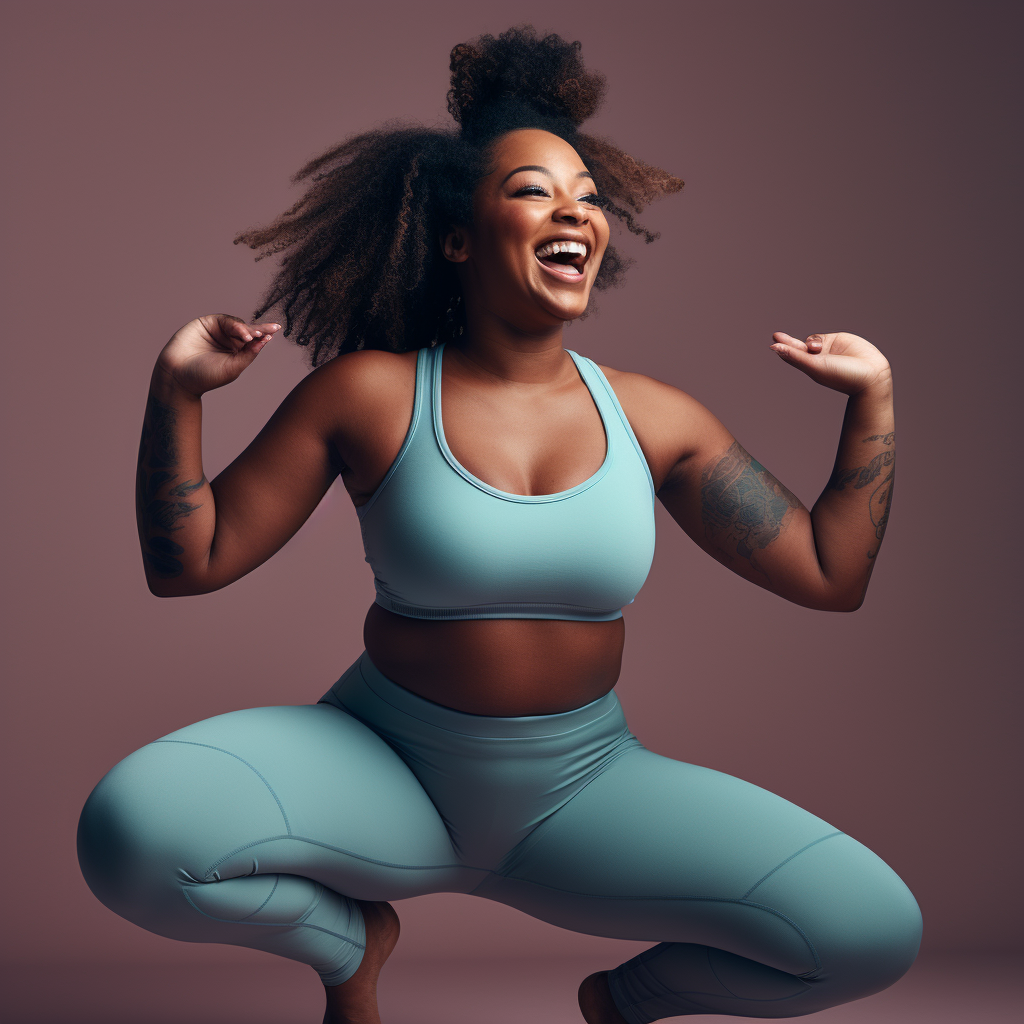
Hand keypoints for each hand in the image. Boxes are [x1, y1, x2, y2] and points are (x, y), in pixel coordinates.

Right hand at [155, 314, 283, 395]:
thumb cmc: (205, 376)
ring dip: (246, 329)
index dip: (264, 335)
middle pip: (249, 331)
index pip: (254, 342)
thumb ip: (249, 354)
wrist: (177, 375)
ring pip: (238, 325)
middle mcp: (229, 341)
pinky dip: (235, 325)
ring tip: (251, 337)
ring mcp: (218, 332)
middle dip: (260, 330)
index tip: (275, 331)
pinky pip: (225, 320)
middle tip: (272, 329)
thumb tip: (265, 341)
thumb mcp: (233, 368)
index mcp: (237, 353)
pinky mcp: (207, 323)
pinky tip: (242, 333)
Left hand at [769, 332, 891, 395]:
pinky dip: (816, 339)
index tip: (773, 343)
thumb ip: (795, 355)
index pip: (791, 357)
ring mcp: (826, 350)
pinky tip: (818, 346)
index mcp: (809, 368)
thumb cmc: (841, 375)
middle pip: (797, 347)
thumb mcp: (815, 365)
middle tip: (776, 335)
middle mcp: (816, 359)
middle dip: (787, 341)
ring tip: (815, 349)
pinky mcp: (836, 341)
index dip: (782, 349)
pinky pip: (821, 336)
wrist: (871, 373)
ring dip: (808, 342)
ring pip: (809, 340)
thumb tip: (775, 348)